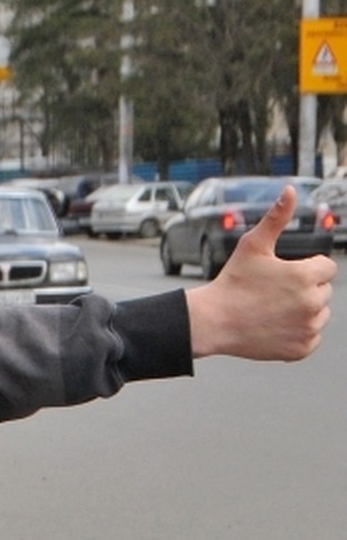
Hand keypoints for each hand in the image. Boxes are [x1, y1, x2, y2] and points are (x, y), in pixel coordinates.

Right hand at [186, 185, 334, 360]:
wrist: (213, 322)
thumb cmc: (231, 282)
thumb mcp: (252, 246)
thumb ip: (276, 218)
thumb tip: (290, 190)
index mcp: (306, 276)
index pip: (325, 268)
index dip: (304, 269)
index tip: (281, 276)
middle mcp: (312, 303)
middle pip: (323, 292)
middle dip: (303, 291)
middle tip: (272, 295)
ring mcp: (308, 328)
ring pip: (319, 314)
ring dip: (303, 312)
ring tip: (273, 311)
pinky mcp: (301, 349)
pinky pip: (311, 337)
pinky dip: (297, 333)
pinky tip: (275, 327)